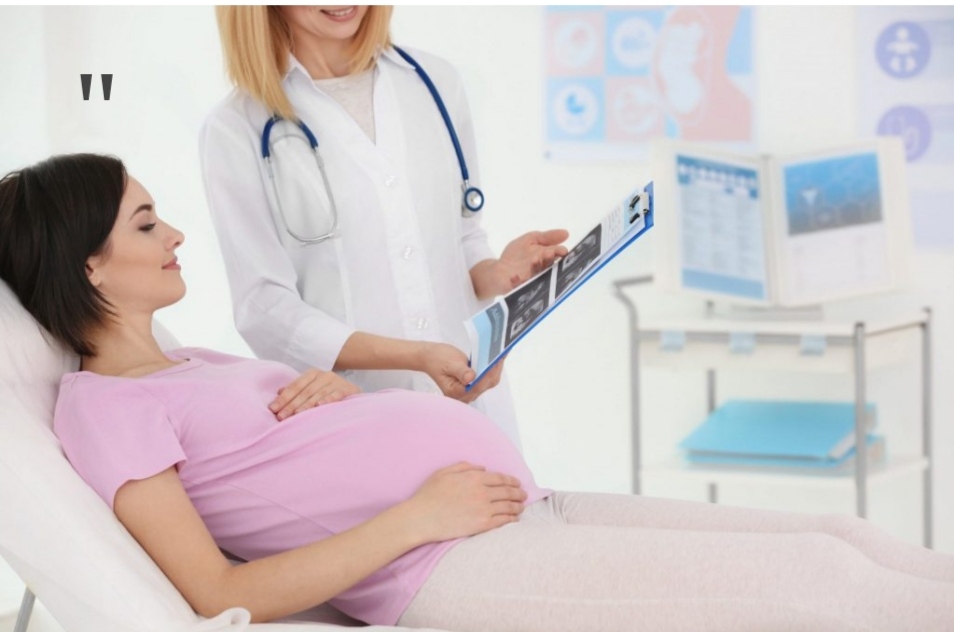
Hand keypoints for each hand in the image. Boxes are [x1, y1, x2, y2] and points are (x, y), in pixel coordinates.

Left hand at [268, 369, 360, 420]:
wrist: (355, 392)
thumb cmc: (329, 393)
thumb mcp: (312, 389)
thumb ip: (297, 390)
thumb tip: (278, 392)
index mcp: (313, 374)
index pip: (295, 386)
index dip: (283, 398)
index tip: (272, 409)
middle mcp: (324, 375)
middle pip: (305, 392)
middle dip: (291, 405)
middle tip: (281, 417)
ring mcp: (337, 381)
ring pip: (318, 394)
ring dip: (306, 405)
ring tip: (296, 415)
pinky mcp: (349, 388)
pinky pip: (337, 394)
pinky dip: (328, 399)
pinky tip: (320, 406)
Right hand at [405, 462, 526, 542]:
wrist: (421, 518)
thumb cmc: (429, 494)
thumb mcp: (444, 472)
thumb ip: (464, 466)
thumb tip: (482, 468)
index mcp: (474, 478)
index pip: (500, 478)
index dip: (512, 481)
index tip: (517, 483)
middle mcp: (482, 492)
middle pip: (507, 491)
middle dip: (519, 493)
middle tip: (524, 495)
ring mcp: (483, 508)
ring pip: (508, 506)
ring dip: (518, 506)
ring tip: (522, 507)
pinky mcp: (482, 524)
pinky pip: (503, 521)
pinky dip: (512, 519)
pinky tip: (514, 519)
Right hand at [417, 342, 504, 403]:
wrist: (431, 358)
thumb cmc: (438, 359)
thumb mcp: (449, 363)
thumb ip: (461, 372)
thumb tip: (471, 378)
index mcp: (456, 392)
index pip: (477, 385)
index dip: (488, 373)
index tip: (496, 361)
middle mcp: (464, 396)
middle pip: (485, 384)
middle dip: (494, 369)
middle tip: (502, 353)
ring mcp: (470, 392)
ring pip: (488, 382)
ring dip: (495, 368)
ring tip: (501, 353)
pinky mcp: (474, 385)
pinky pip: (487, 378)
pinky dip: (492, 368)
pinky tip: (496, 358)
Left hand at [473, 229, 568, 297]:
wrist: (498, 269)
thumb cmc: (517, 255)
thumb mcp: (531, 240)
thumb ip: (547, 237)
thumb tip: (566, 233)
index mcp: (547, 259)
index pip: (557, 256)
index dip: (560, 253)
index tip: (562, 250)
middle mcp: (542, 272)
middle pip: (550, 267)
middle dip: (549, 260)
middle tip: (548, 252)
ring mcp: (531, 281)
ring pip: (538, 277)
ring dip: (537, 268)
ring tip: (534, 259)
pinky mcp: (519, 289)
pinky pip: (520, 287)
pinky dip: (518, 282)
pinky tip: (515, 276)